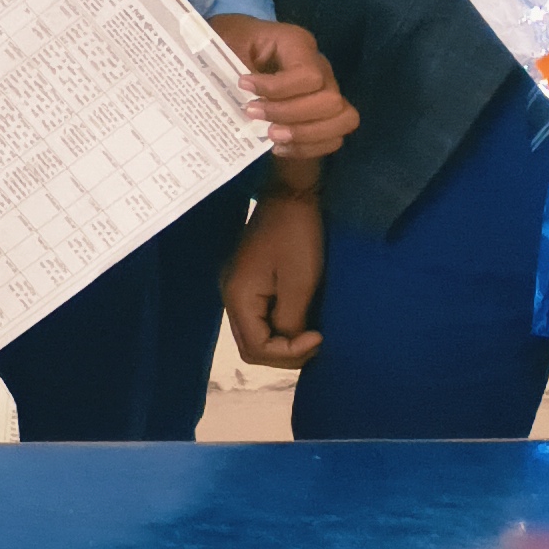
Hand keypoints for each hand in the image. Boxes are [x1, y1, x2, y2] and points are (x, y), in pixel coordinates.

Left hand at [210, 16, 359, 160]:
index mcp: (298, 43)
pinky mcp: (323, 113)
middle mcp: (320, 67)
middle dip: (290, 114)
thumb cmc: (230, 43)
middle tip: (252, 114)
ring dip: (305, 134)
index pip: (308, 75)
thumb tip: (240, 94)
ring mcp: (326, 91)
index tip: (242, 86)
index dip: (277, 89)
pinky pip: (334, 138)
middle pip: (330, 101)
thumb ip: (236, 64)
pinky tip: (277, 147)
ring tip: (270, 136)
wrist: (232, 49)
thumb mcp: (227, 43)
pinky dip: (308, 148)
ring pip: (343, 120)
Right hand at [222, 191, 325, 366]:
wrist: (290, 196)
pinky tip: (301, 319)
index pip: (256, 348)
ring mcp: (237, 288)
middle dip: (285, 352)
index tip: (319, 336)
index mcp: (237, 297)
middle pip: (251, 346)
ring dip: (283, 341)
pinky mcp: (248, 281)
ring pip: (255, 333)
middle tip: (317, 340)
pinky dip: (280, 326)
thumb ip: (290, 321)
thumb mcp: (300, 283)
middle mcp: (230, 296)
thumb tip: (289, 343)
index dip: (289, 352)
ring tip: (312, 333)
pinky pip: (259, 316)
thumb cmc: (297, 237)